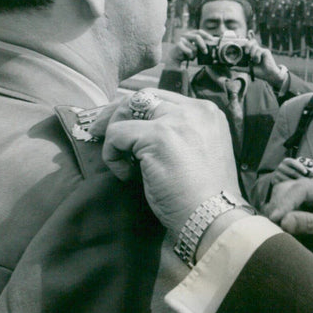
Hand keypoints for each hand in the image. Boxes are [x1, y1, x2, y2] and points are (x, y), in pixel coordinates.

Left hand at [89, 89, 238, 233]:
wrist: (213, 216)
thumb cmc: (204, 195)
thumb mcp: (198, 151)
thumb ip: (178, 134)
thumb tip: (139, 129)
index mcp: (207, 112)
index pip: (162, 98)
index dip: (137, 112)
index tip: (122, 127)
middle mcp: (195, 109)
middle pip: (143, 97)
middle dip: (116, 113)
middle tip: (99, 132)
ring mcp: (177, 120)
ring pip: (127, 110)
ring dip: (115, 136)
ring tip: (124, 164)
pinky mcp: (158, 136)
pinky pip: (117, 134)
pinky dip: (113, 156)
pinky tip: (128, 175)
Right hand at [165, 29, 214, 67]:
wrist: (174, 56)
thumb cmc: (187, 52)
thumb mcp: (195, 48)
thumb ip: (201, 45)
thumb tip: (212, 46)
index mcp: (191, 34)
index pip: (199, 31)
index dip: (206, 35)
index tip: (212, 40)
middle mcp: (186, 35)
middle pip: (197, 37)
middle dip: (203, 45)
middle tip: (206, 52)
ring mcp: (182, 39)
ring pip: (194, 48)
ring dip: (195, 54)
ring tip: (192, 56)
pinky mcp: (179, 45)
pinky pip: (189, 52)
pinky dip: (191, 56)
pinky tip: (189, 58)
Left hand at [243, 39, 286, 88]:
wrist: (268, 75)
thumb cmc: (260, 72)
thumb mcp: (248, 69)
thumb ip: (240, 68)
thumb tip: (231, 68)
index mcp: (253, 53)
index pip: (249, 44)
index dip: (248, 38)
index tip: (246, 34)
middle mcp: (257, 51)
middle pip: (251, 42)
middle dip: (247, 45)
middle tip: (246, 52)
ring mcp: (261, 50)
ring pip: (254, 47)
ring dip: (253, 55)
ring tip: (255, 61)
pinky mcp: (266, 51)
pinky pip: (259, 50)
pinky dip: (257, 57)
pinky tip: (259, 61)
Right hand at [263, 176, 312, 273]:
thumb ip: (310, 225)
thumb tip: (285, 222)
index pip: (301, 189)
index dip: (286, 202)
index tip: (275, 218)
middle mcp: (307, 185)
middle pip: (283, 191)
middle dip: (279, 210)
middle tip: (281, 232)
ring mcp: (294, 193)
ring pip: (274, 198)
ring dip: (274, 216)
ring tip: (285, 234)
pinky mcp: (284, 203)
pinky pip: (270, 208)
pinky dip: (272, 220)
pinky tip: (280, 231)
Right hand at [270, 157, 311, 184]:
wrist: (278, 177)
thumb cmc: (292, 172)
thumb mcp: (298, 168)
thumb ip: (307, 169)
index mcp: (287, 161)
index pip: (293, 162)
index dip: (300, 167)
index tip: (306, 172)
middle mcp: (281, 166)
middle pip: (292, 172)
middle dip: (301, 177)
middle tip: (307, 182)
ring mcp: (277, 173)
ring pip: (289, 179)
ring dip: (296, 183)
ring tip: (302, 186)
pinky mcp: (274, 180)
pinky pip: (284, 184)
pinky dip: (289, 186)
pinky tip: (294, 188)